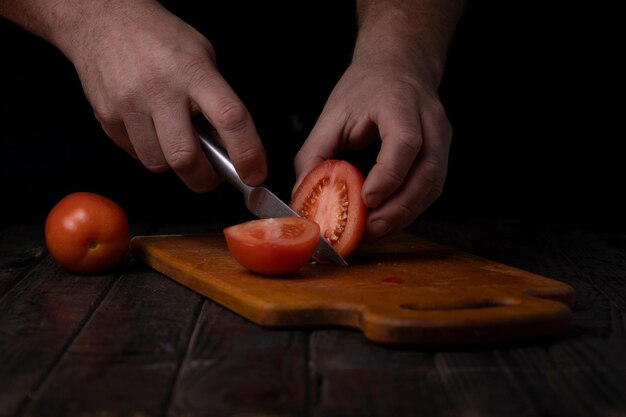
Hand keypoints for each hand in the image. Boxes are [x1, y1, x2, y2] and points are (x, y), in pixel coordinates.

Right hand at [66, 1, 265, 190]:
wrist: (103, 20)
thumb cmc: (159, 39)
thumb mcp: (202, 57)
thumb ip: (218, 99)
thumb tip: (231, 145)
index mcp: (194, 72)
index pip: (229, 118)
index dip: (246, 153)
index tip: (254, 173)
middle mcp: (160, 90)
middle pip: (185, 158)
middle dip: (204, 179)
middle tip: (211, 175)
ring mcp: (129, 105)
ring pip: (158, 164)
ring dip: (174, 165)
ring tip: (176, 141)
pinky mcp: (107, 118)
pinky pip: (135, 155)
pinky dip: (150, 152)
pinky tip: (152, 131)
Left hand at [294, 56, 451, 238]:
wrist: (398, 65)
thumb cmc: (365, 88)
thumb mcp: (332, 115)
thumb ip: (314, 154)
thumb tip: (302, 195)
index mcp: (399, 102)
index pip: (405, 142)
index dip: (389, 175)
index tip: (368, 199)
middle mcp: (429, 120)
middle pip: (427, 171)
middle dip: (399, 207)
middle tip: (369, 229)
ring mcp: (442, 137)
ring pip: (434, 184)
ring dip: (406, 213)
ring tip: (376, 230)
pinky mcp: (443, 152)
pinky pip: (431, 187)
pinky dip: (410, 208)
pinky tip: (389, 219)